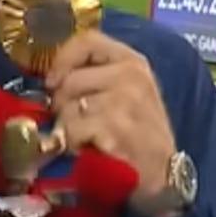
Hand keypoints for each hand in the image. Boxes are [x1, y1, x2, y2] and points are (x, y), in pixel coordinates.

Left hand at [45, 31, 176, 211]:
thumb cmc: (140, 134)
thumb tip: (50, 79)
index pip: (87, 40)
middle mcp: (131, 76)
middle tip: (78, 124)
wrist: (165, 175)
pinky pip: (71, 131)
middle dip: (62, 105)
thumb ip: (95, 77)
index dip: (62, 59)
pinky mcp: (114, 128)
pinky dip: (72, 145)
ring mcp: (124, 101)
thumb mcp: (127, 94)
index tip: (52, 81)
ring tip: (88, 139)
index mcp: (133, 62)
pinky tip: (91, 151)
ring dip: (67, 129)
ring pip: (66, 108)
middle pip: (69, 80)